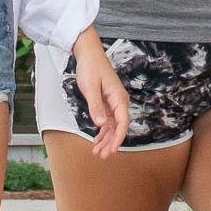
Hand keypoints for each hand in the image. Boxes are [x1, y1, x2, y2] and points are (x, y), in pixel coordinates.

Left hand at [70, 32, 129, 155]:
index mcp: (118, 98)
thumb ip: (96, 106)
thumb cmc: (91, 67)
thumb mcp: (90, 87)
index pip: (122, 123)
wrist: (88, 54)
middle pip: (118, 127)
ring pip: (112, 126)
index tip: (112, 150)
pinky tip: (96, 141)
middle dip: (110, 143)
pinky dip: (101, 132)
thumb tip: (101, 124)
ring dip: (105, 140)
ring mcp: (113, 103)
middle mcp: (118, 102)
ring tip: (97, 153)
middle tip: (102, 156)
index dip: (118, 138)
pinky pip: (106, 121)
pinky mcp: (106, 103)